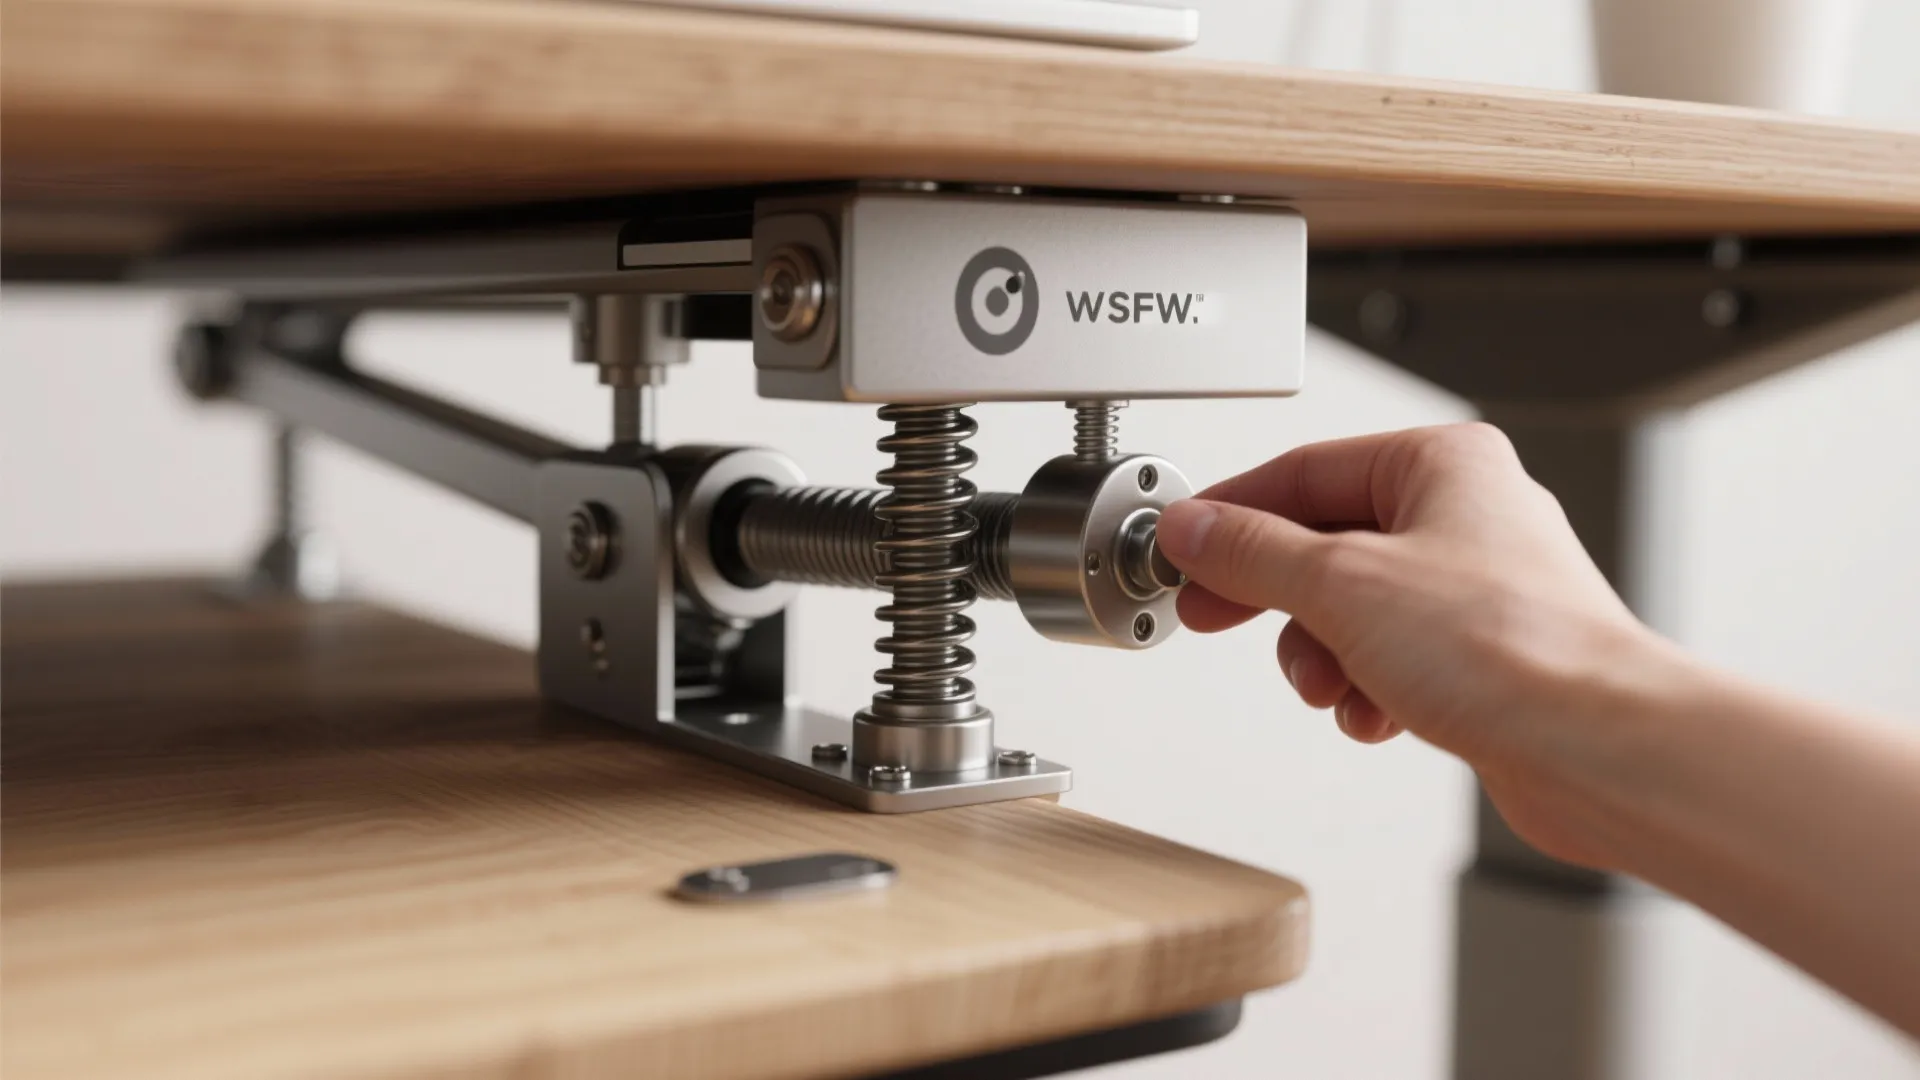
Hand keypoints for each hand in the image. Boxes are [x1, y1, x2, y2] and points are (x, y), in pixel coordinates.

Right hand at [1155, 423, 1679, 868]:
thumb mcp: (1339, 583)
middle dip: (1275, 597)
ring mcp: (1480, 589)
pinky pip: (1392, 659)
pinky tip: (1373, 714)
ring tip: (1327, 684)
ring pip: (1354, 609)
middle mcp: (1468, 515)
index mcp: (1444, 463)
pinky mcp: (1486, 657)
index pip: (1305, 471)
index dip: (1232, 513)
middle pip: (1326, 543)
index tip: (1183, 549)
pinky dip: (1367, 688)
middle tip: (1215, 615)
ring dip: (1322, 655)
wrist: (1597, 749)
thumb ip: (1252, 552)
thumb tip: (1194, 529)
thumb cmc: (1512, 650)